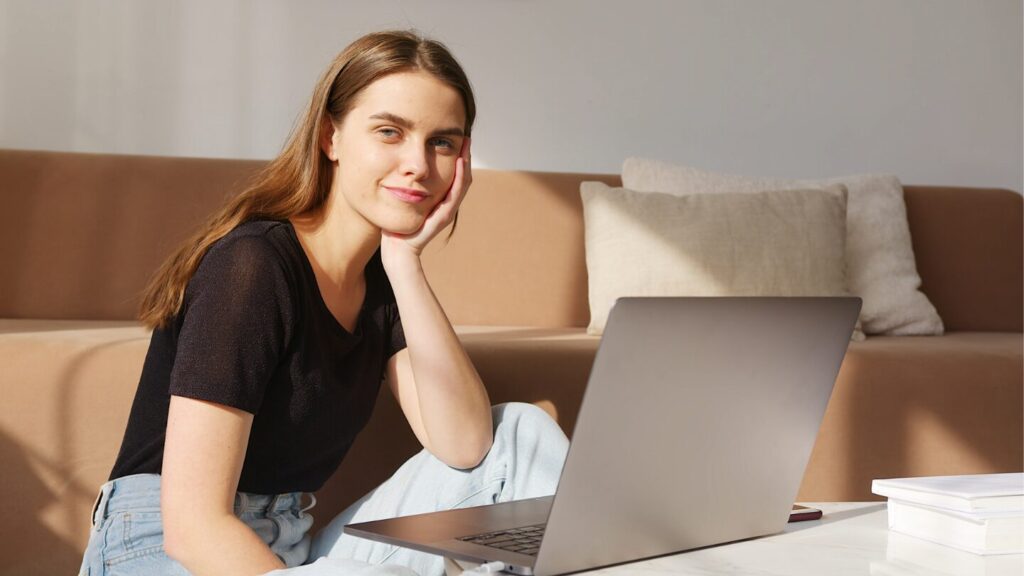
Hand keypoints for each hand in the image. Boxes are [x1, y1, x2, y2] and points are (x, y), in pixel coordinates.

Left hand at [381, 137, 471, 265]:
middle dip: (465, 156)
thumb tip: (401, 169)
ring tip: (466, 145)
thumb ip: (407, 187)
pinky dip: (459, 177)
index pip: (455, 176)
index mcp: (441, 201)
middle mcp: (447, 205)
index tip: (457, 139)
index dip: (458, 158)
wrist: (396, 250)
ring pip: (463, 183)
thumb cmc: (397, 227)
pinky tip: (459, 162)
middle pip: (463, 177)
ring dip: (466, 162)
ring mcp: (447, 211)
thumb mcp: (403, 200)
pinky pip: (454, 193)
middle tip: (467, 137)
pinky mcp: (443, 216)